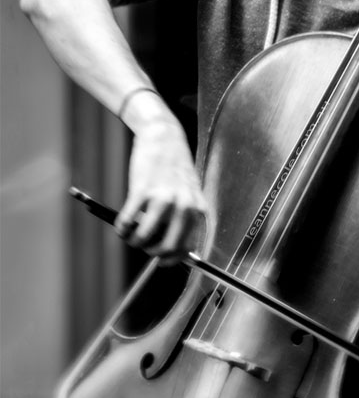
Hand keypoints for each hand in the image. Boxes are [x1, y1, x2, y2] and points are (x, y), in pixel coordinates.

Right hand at [115, 119, 207, 264]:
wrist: (164, 137)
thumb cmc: (175, 167)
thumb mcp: (189, 193)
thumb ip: (185, 217)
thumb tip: (170, 248)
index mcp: (198, 209)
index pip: (188, 247)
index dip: (173, 259)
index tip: (162, 260)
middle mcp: (184, 207)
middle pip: (167, 247)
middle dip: (152, 252)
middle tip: (144, 246)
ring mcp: (163, 199)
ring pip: (144, 238)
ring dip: (133, 241)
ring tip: (130, 235)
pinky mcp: (142, 191)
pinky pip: (128, 221)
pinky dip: (121, 228)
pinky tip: (121, 225)